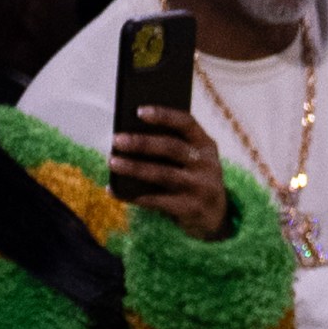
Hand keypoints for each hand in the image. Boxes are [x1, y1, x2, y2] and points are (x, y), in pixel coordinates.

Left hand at [106, 104, 232, 241]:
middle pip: (172, 148)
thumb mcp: (190, 160)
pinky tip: (115, 190)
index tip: (139, 111)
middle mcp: (207, 165)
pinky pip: (158, 201)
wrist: (215, 216)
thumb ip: (170, 146)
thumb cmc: (191, 178)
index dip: (164, 115)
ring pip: (163, 174)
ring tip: (112, 162)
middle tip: (117, 140)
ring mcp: (202, 188)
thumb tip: (128, 135)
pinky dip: (134, 195)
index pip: (186, 123)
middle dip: (142, 143)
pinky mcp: (191, 209)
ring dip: (135, 168)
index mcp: (205, 145)